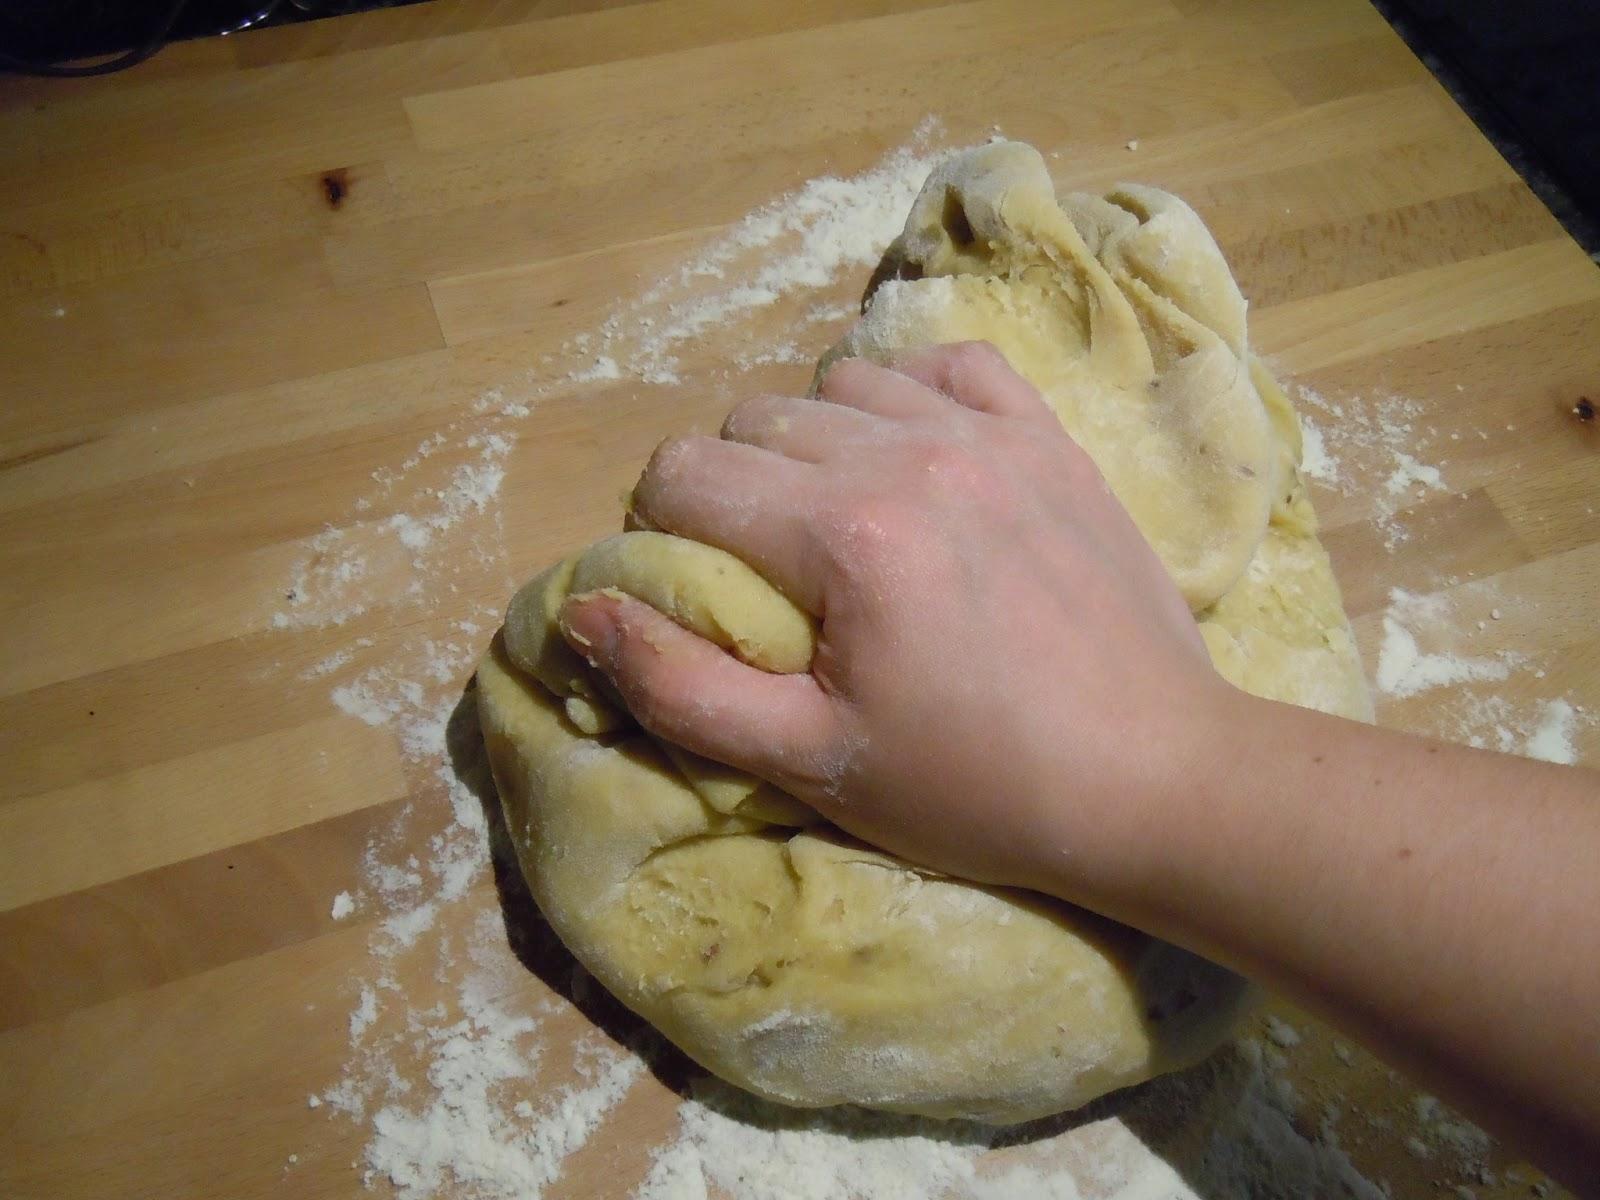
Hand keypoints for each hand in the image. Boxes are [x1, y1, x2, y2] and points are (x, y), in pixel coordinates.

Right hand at [560, 343, 1232, 896]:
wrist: (1153, 780)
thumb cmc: (976, 787)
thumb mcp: (811, 761)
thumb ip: (681, 686)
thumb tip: (585, 611)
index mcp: (841, 533)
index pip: (684, 473)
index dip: (663, 530)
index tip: (703, 593)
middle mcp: (908, 453)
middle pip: (752, 423)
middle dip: (732, 491)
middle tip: (772, 574)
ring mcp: (988, 435)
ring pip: (840, 382)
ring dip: (814, 439)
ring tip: (843, 516)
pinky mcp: (1049, 439)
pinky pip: (948, 362)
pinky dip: (911, 394)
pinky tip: (917, 454)